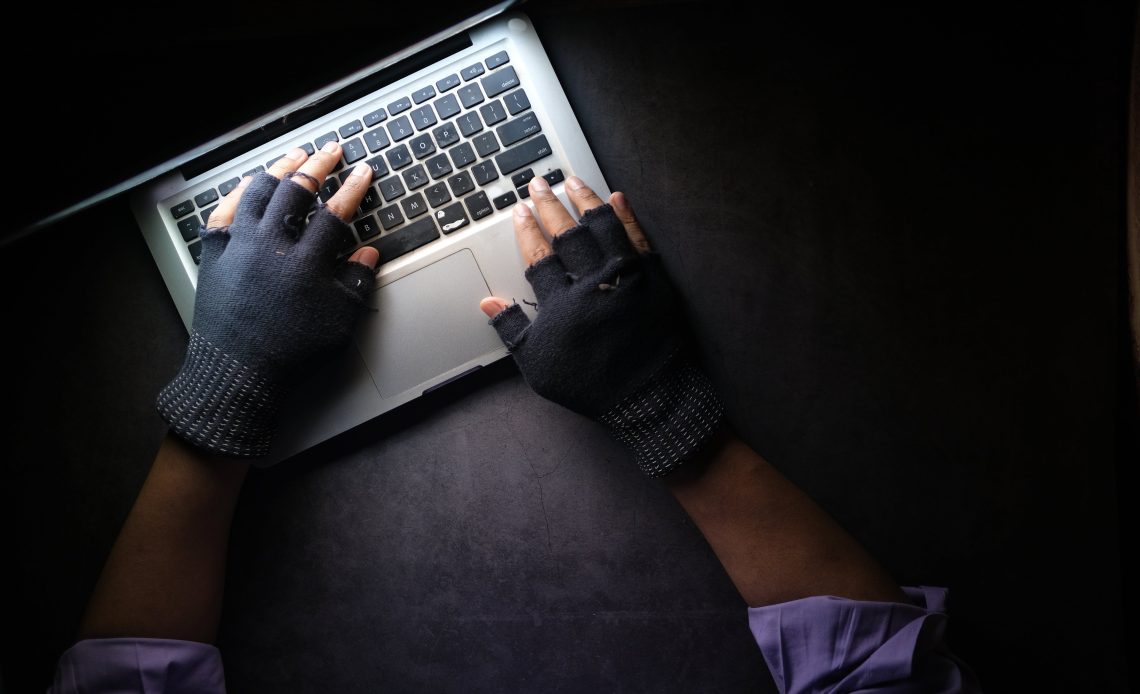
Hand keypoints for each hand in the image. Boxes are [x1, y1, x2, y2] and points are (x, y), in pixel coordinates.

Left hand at [157, 143, 378, 457]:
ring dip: (280, 169)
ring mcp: (239, 246)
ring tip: (295, 157)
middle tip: (331, 150)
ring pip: (259, 191)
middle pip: (297, 191)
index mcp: (306, 263)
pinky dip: (240, 191)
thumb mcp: (339, 323)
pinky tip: (251, 182)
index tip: (364, 171)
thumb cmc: (290, 354)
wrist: (236, 374)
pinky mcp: (215, 253)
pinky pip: (226, 210)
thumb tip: (368, 253)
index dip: (353, 188)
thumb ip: (356, 283)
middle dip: (319, 166)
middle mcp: (271, 246)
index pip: (336, 213)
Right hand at [479, 175, 723, 476]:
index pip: (539, 255)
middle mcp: (593, 283)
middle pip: (567, 234)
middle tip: (538, 184)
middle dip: (549, 205)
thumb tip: (488, 303)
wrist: (649, 398)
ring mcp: (626, 277)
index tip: (519, 210)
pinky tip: (617, 197)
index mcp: (562, 304)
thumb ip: (513, 331)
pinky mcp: (655, 278)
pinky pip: (639, 238)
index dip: (527, 230)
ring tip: (572, 180)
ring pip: (603, 227)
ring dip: (585, 200)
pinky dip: (627, 215)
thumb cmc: (590, 384)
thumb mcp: (540, 366)